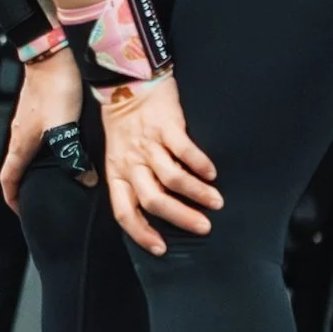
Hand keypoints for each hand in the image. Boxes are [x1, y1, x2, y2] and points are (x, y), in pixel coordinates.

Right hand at [0, 49, 97, 212]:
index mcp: (21, 143)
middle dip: (26, 186)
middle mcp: (20, 134)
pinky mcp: (37, 110)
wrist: (51, 54)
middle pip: (17, 167)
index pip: (8, 178)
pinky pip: (37, 139)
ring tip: (58, 178)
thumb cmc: (55, 89)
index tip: (22, 212)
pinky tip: (66, 148)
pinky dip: (46, 151)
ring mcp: (27, 121)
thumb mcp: (64, 127)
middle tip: (44, 198)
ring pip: (27, 153)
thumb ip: (73, 155)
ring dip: (37, 168)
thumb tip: (86, 179)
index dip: (13, 198)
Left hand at [100, 73, 220, 255]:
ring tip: (215, 202)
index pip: (124, 211)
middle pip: (153, 199)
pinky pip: (185, 151)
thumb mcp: (117, 155)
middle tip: (203, 227)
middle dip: (180, 217)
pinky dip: (200, 165)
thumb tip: (150, 211)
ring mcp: (148, 144)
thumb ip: (131, 179)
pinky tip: (212, 174)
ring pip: (172, 178)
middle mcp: (131, 161)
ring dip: (197, 194)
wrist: (127, 82)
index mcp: (117, 172)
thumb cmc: (124, 124)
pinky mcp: (166, 126)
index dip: (141, 233)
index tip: (161, 249)